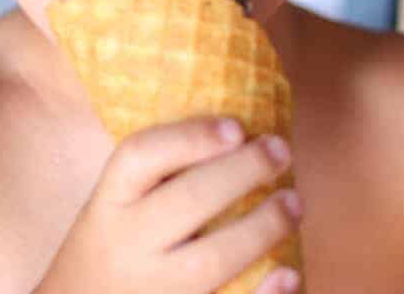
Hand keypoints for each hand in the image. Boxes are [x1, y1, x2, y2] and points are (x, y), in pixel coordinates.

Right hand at [34, 115, 302, 293]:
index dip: (191, 137)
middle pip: (186, 202)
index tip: (237, 127)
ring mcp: (150, 290)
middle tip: (281, 150)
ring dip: (262, 228)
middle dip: (242, 172)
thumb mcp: (115, 206)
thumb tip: (241, 134)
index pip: (140, 156)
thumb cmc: (112, 247)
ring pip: (210, 261)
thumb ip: (159, 177)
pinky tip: (289, 274)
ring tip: (294, 203)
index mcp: (109, 203)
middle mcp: (125, 244)